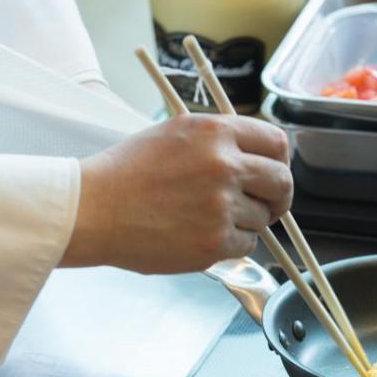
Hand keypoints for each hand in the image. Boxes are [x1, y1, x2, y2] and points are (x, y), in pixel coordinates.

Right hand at [61, 112, 292, 273]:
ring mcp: (221, 205)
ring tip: (207, 219)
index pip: (276, 143)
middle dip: (278, 197)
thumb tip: (257, 157)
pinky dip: (231, 245)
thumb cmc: (126, 173)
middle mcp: (224, 165)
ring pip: (262, 218)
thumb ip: (219, 141)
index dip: (280, 162)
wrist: (95, 209)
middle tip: (267, 206)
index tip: (274, 173)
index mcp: (216, 132)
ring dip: (245, 222)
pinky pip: (246, 245)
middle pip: (282, 182)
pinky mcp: (214, 241)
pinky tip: (200, 235)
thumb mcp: (176, 133)